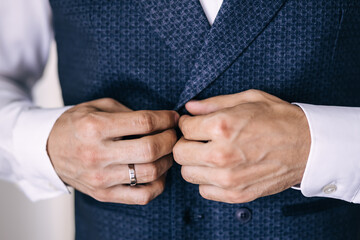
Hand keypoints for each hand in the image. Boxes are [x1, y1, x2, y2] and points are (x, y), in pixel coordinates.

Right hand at [47, 98, 178, 204]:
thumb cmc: (76, 124)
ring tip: (167, 152)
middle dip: (170, 139)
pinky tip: (159, 172)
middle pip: (150, 149)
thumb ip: (128, 112)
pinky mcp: (104, 194)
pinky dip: (159, 184)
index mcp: (95, 127)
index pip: (144, 123)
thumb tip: (161, 120)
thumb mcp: (97, 107)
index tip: (173, 117)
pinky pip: (142, 196)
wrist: (48, 150)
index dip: (165, 119)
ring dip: (168, 161)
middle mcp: (97, 155)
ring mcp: (101, 178)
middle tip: (174, 134)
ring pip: (150, 173)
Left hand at [173, 90, 309, 203]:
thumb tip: (189, 107)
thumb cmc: (280, 119)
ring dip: (195, 163)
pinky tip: (220, 170)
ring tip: (209, 154)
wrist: (309, 146)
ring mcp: (228, 178)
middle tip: (198, 139)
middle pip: (180, 153)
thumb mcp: (249, 99)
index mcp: (222, 126)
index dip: (187, 123)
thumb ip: (214, 103)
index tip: (194, 124)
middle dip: (186, 143)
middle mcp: (221, 154)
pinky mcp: (237, 194)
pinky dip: (207, 181)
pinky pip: (204, 191)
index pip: (184, 127)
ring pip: (188, 174)